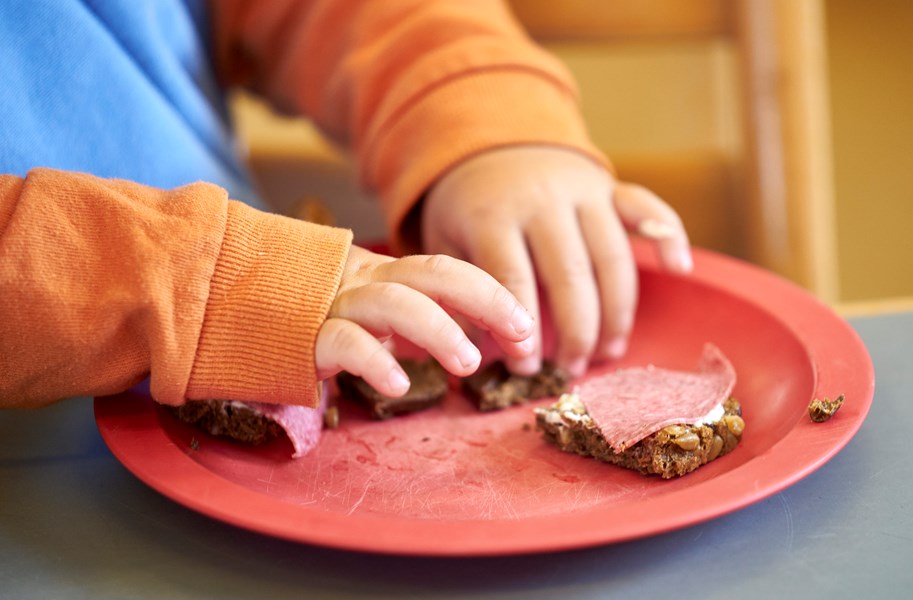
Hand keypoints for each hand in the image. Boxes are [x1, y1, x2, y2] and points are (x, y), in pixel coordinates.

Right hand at [314, 246, 534, 396]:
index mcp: (380, 275)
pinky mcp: (300, 336)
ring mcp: (330, 305)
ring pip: (392, 301)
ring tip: (468, 364)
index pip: (446, 271)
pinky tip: (398, 385)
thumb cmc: (301, 325)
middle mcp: (360, 282)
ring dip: (438, 329)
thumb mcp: (361, 316)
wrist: (217, 313)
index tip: (527, 326)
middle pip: (430, 273)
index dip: (491, 293)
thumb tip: (470, 343)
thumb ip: (405, 323)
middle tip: (521, 333)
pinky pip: (343, 342)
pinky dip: (375, 361)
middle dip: (483, 297)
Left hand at [422, 146, 690, 377]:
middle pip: (570, 275)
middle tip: (569, 370)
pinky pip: (646, 207)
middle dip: (575, 332)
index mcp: (493, 214)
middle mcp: (542, 199)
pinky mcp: (610, 187)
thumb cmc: (467, 211)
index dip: (523, 331)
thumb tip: (479, 353)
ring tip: (607, 353)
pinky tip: (680, 268)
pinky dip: (669, 234)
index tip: (527, 368)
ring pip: (611, 256)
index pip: (514, 280)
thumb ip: (462, 293)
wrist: (489, 145)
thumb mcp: (445, 245)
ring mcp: (582, 190)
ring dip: (616, 312)